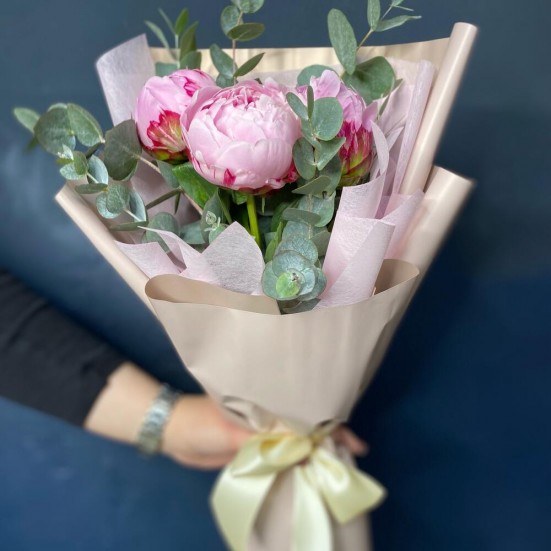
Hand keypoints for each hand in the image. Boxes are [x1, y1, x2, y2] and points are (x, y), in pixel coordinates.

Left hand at [162, 394, 368, 469]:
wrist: (173, 434)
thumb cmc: (199, 422)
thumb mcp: (230, 428)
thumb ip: (261, 439)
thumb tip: (300, 451)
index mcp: (267, 402)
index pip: (306, 412)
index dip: (332, 426)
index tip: (354, 443)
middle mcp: (270, 416)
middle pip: (307, 428)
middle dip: (330, 440)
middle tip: (354, 458)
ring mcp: (262, 434)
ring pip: (296, 444)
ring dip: (315, 455)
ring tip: (337, 469)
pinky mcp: (254, 449)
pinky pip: (281, 457)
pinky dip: (296, 464)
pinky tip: (310, 473)